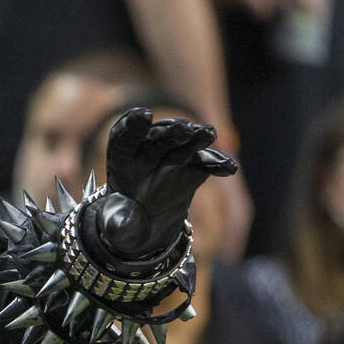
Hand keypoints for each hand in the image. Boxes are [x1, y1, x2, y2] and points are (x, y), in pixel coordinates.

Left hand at [99, 108, 237, 258]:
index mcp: (121, 163)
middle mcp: (146, 156)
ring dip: (196, 138)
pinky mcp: (191, 169)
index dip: (131, 128)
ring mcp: (170, 160)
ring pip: (183, 146)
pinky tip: (228, 168)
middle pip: (157, 140)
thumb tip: (118, 228)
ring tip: (208, 134)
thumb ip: (117, 223)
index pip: (123, 141)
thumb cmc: (124, 222)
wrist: (147, 225)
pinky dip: (216, 164)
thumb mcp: (116, 225)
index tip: (142, 115)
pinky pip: (204, 164)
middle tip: (184, 129)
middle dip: (170, 133)